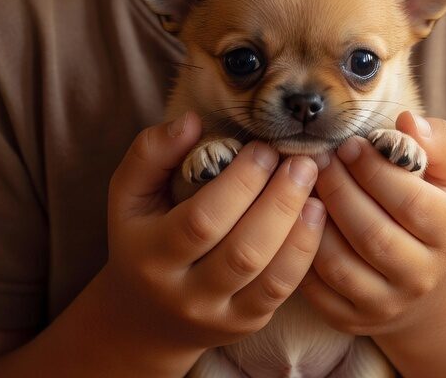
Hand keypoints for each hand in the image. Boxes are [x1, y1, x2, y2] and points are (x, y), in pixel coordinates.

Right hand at [101, 112, 326, 367]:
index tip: (263, 147)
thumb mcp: (129, 193)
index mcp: (151, 256)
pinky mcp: (246, 323)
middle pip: (242, 252)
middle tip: (301, 161)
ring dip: (300, 228)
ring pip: (269, 278)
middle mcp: (184, 294)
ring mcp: (218, 316)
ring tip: (314, 186)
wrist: (146, 316)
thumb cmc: (140, 235)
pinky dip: (305, 252)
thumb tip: (190, 121)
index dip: (239, 182)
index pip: (203, 221)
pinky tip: (316, 215)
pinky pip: (282, 291)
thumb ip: (151, 153)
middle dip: (279, 202)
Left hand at [300, 111, 445, 338]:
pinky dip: (301, 252)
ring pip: (340, 264)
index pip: (410, 202)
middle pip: (372, 234)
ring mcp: (387, 303)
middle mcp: (422, 275)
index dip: (374, 170)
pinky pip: (317, 290)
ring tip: (303, 185)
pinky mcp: (353, 318)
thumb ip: (438, 141)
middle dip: (338, 189)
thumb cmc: (435, 205)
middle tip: (320, 159)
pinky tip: (297, 219)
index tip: (350, 144)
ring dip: (314, 220)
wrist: (428, 277)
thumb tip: (408, 123)